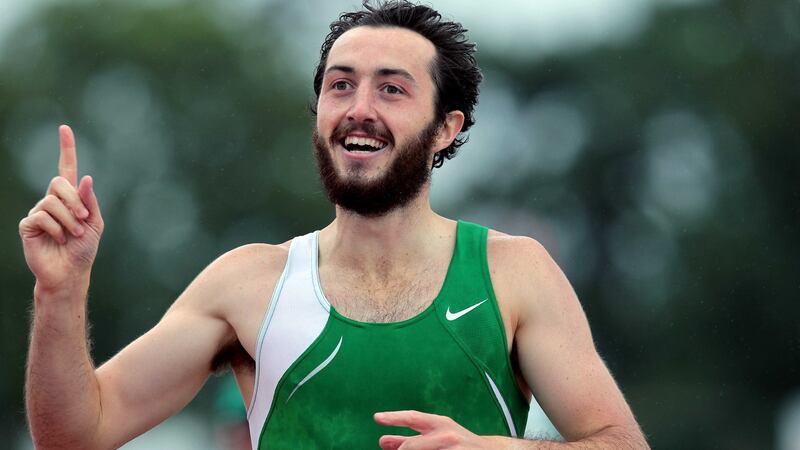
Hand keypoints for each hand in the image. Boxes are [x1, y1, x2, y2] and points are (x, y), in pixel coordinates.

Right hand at [19, 125, 103, 294]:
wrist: (71, 272)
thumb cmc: (84, 249)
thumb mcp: (94, 223)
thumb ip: (90, 201)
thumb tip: (85, 177)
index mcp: (70, 198)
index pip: (66, 168)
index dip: (66, 149)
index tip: (65, 129)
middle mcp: (52, 201)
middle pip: (58, 182)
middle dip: (74, 200)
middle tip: (83, 220)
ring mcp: (38, 212)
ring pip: (51, 201)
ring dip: (69, 220)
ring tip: (74, 235)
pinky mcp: (28, 225)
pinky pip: (42, 217)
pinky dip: (56, 229)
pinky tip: (58, 240)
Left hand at [376, 410, 503, 449]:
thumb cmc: (458, 445)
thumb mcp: (436, 436)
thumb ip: (410, 440)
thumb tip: (383, 441)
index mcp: (439, 424)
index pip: (412, 418)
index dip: (394, 417)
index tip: (377, 417)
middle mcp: (446, 435)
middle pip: (410, 446)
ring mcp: (453, 449)